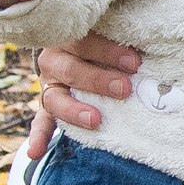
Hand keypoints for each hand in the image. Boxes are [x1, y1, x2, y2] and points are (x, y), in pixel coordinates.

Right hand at [28, 31, 140, 154]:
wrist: (75, 49)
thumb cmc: (105, 40)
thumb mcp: (110, 33)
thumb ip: (124, 36)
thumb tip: (147, 48)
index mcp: (69, 37)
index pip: (85, 42)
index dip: (109, 51)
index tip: (134, 61)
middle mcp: (55, 60)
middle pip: (71, 70)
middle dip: (98, 80)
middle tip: (124, 89)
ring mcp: (49, 85)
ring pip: (55, 98)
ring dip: (74, 110)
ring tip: (95, 120)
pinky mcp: (48, 106)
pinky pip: (40, 122)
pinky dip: (38, 137)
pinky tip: (35, 152)